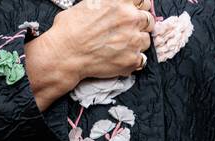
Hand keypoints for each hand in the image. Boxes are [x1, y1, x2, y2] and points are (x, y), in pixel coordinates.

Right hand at [26, 0, 153, 110]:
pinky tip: (121, 58)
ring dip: (138, 42)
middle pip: (148, 19)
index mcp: (120, 1)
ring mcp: (133, 40)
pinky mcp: (132, 60)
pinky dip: (134, 60)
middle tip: (129, 30)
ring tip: (122, 46)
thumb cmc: (71, 28)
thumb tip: (116, 6)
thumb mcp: (90, 2)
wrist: (66, 53)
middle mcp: (130, 18)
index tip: (136, 12)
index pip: (143, 0)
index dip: (139, 7)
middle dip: (140, 24)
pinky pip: (142, 59)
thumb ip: (110, 4)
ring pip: (146, 40)